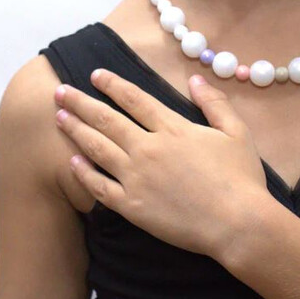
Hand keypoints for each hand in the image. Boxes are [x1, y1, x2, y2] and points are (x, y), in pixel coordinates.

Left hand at [53, 69, 270, 260]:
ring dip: (75, 130)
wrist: (237, 222)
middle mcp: (149, 148)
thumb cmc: (241, 177)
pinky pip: (100, 187)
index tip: (95, 75)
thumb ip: (214, 102)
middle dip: (81, 103)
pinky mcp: (133, 207)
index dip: (113, 84)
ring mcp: (137, 178)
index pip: (135, 99)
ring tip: (59, 117)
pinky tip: (72, 162)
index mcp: (173, 129)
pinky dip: (83, 173)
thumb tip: (194, 79)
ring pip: (97, 148)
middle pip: (107, 120)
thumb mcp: (237, 132)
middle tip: (60, 92)